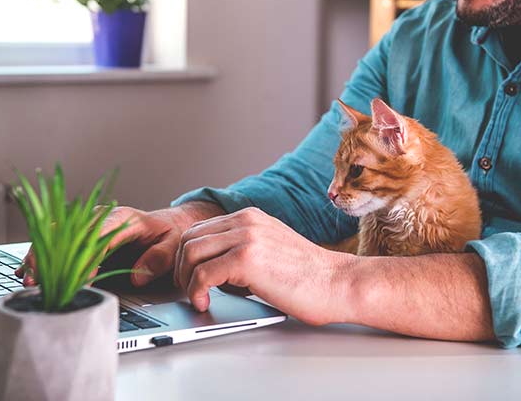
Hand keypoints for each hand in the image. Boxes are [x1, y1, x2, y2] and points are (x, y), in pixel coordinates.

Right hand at [14, 201, 224, 286]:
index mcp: (122, 217)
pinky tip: (26, 271)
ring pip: (56, 237)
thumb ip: (159, 258)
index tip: (78, 279)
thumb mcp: (173, 243)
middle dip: (50, 257)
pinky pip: (56, 242)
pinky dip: (41, 256)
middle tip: (37, 280)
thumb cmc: (169, 233)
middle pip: (68, 234)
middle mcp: (100, 217)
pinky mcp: (82, 235)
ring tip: (27, 279)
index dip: (85, 259)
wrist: (168, 223)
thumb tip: (139, 276)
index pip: (97, 237)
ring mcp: (88, 225)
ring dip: (39, 257)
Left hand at [175, 207, 356, 324]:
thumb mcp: (271, 250)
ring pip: (190, 253)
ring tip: (198, 298)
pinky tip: (206, 304)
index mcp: (250, 217)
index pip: (199, 230)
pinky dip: (196, 292)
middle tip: (190, 291)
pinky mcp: (247, 259)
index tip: (190, 278)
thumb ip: (243, 250)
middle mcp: (245, 222)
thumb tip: (213, 270)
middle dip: (181, 268)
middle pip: (189, 239)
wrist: (338, 284)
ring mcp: (246, 238)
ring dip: (186, 280)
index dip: (187, 257)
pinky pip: (202, 274)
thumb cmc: (310, 277)